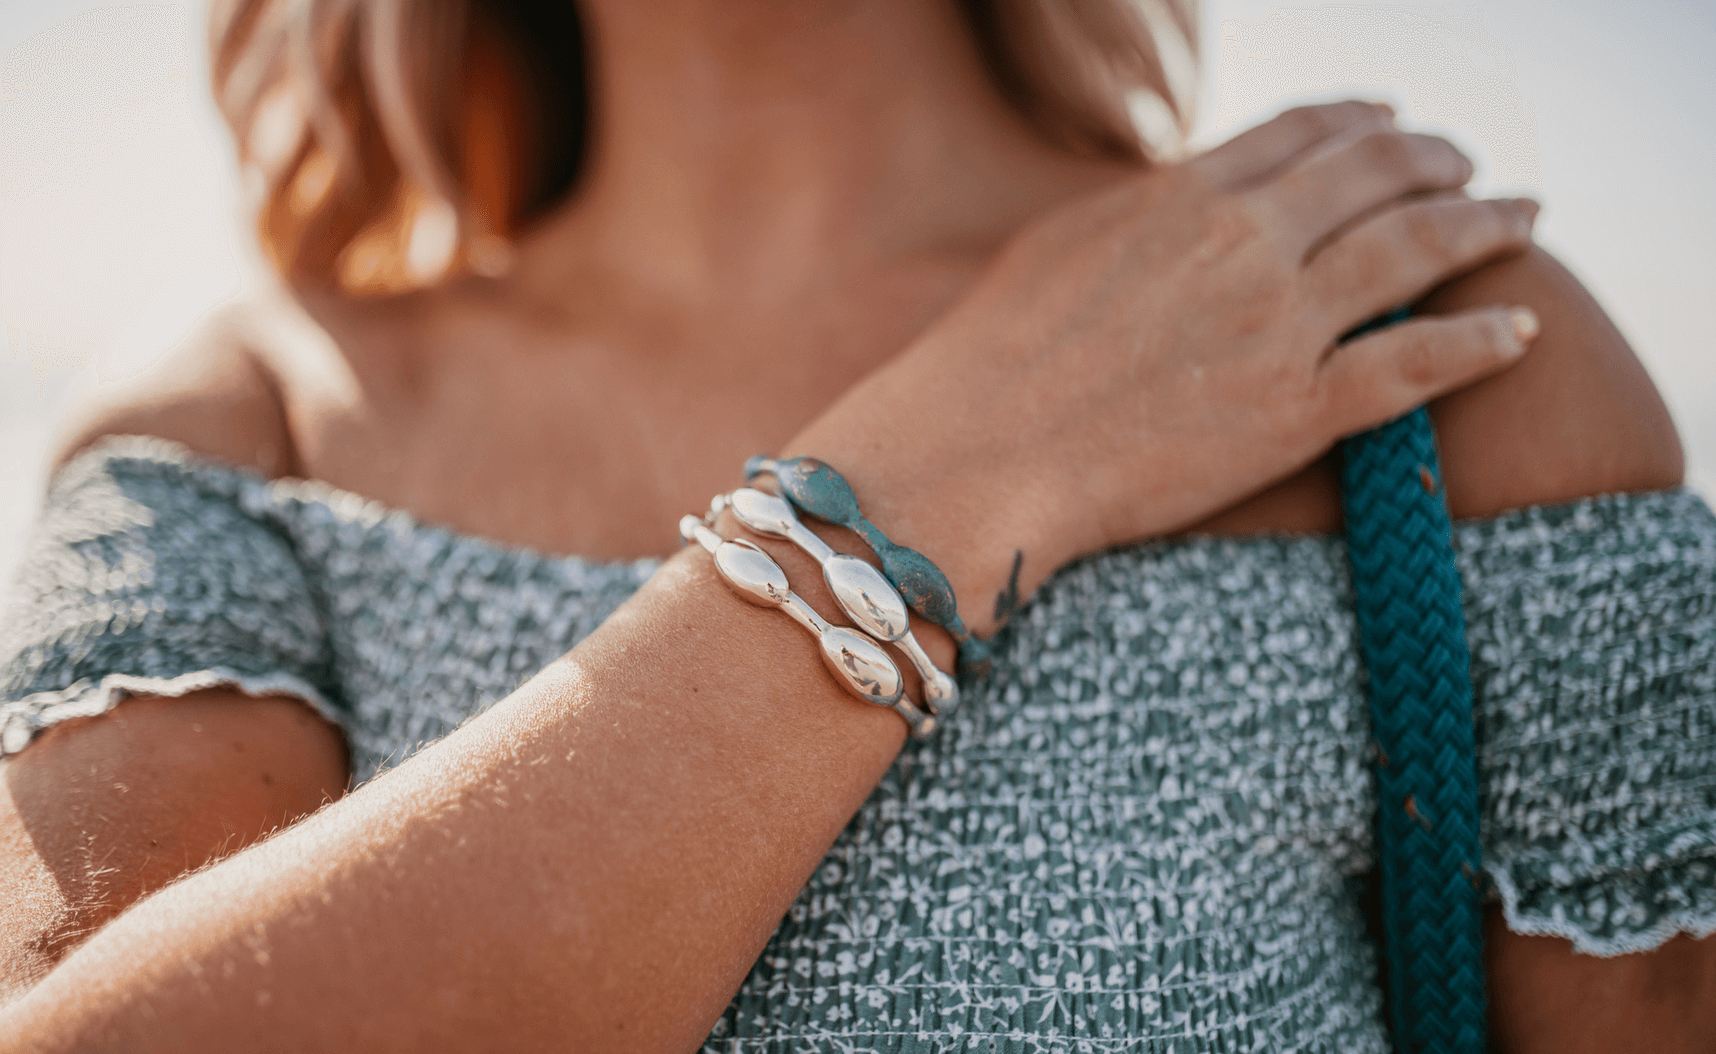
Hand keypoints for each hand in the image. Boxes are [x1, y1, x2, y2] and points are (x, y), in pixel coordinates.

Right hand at [786, 102, 1539, 635]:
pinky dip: (1480, 342)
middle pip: (1374, 173)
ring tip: (1519, 220)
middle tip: (1469, 168)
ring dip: (1483, 225)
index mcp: (1178, 198)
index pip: (1300, 133)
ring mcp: (1273, 325)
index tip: (1391, 126)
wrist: (972, 455)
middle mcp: (1239, 243)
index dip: (1361, 122)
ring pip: (1414, 249)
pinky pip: (1414, 365)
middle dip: (1437, 161)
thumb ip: (1140, 217)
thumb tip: (1184, 201)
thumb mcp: (1057, 249)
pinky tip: (1522, 331)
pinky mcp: (1292, 412)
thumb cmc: (987, 363)